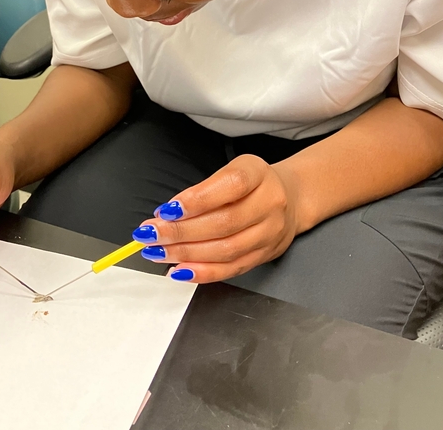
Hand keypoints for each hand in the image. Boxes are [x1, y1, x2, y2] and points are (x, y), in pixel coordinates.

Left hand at [132, 155, 300, 282]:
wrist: (291, 198)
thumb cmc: (253, 183)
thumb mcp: (232, 170)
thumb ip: (203, 189)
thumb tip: (168, 213)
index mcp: (258, 174)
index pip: (230, 186)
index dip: (198, 199)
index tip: (168, 210)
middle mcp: (269, 204)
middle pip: (224, 223)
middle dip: (181, 232)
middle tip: (151, 234)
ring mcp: (269, 233)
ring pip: (226, 250)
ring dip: (186, 254)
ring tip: (158, 251)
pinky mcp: (264, 256)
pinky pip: (231, 269)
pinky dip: (202, 273)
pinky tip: (179, 270)